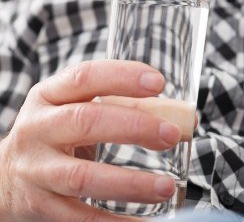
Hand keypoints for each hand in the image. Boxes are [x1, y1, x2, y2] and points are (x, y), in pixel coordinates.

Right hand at [0, 60, 185, 220]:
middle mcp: (37, 129)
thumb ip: (125, 106)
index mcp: (49, 95)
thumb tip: (184, 118)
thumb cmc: (58, 131)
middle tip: (172, 134)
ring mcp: (36, 169)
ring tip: (166, 186)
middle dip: (134, 126)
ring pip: (82, 177)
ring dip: (129, 183)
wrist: (4, 175)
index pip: (85, 77)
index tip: (159, 83)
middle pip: (86, 122)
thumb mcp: (77, 107)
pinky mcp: (39, 205)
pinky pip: (78, 218)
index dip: (122, 77)